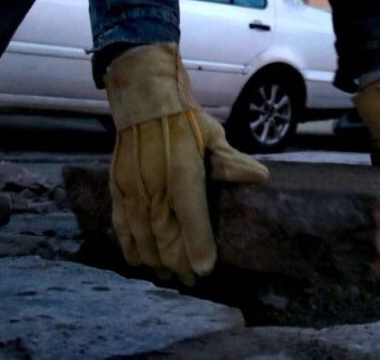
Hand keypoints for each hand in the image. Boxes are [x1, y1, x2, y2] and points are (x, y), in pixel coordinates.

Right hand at [104, 44, 267, 283]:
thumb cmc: (185, 118)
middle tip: (191, 281)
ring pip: (142, 235)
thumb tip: (261, 177)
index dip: (197, 246)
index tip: (205, 270)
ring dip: (156, 260)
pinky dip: (129, 246)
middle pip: (165, 234)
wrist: (143, 98)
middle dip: (178, 262)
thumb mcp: (213, 136)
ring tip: (169, 276)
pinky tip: (140, 261)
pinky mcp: (118, 186)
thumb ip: (232, 163)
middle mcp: (155, 183)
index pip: (191, 216)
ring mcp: (133, 187)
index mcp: (182, 170)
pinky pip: (121, 224)